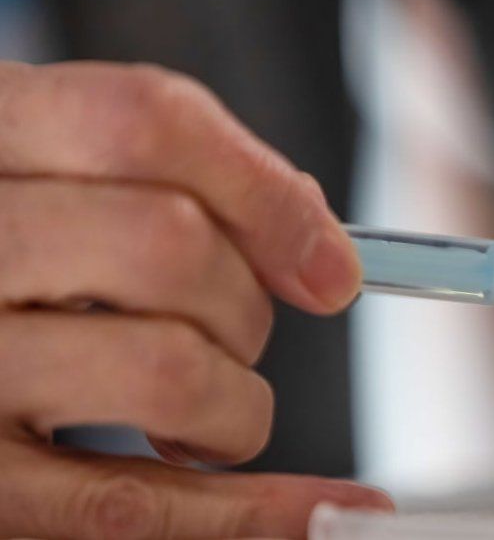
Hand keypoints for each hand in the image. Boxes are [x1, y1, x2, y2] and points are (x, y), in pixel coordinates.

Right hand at [0, 61, 388, 538]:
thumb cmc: (0, 255)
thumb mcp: (43, 176)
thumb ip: (166, 182)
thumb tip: (317, 245)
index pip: (149, 123)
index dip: (266, 194)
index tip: (330, 262)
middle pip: (170, 244)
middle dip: (248, 304)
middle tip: (238, 337)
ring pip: (168, 369)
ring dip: (238, 404)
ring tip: (211, 413)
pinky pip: (123, 507)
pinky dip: (246, 515)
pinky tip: (318, 510)